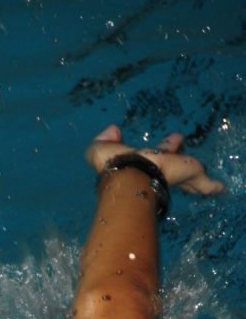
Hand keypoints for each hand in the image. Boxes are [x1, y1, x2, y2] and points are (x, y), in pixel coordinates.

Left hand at [86, 123, 224, 195]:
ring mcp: (175, 174)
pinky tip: (219, 188)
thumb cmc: (117, 164)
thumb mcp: (101, 150)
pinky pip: (205, 183)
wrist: (133, 178)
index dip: (157, 147)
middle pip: (171, 163)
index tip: (166, 139)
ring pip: (189, 176)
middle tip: (178, 141)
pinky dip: (211, 186)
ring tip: (202, 175)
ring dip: (195, 177)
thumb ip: (104, 141)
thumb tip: (113, 130)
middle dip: (173, 152)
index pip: (152, 154)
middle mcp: (159, 169)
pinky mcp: (190, 175)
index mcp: (142, 162)